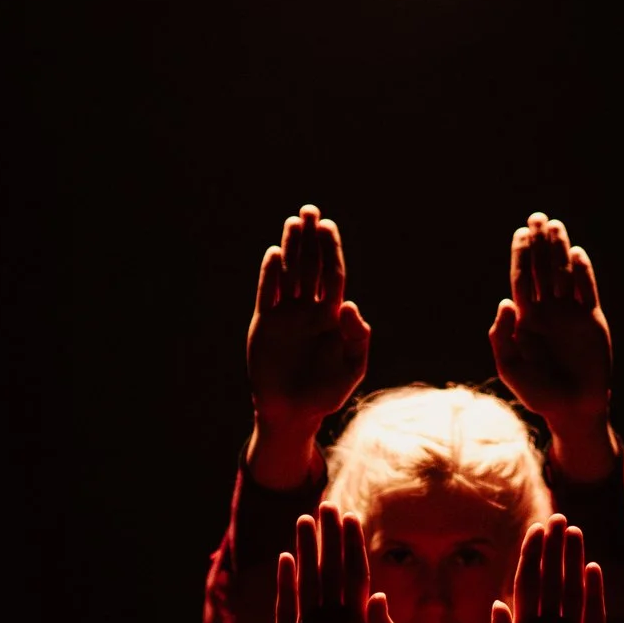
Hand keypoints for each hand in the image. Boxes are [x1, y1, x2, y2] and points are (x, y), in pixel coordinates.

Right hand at [247, 205, 370, 438]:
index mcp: (332, 316)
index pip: (333, 275)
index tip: (328, 227)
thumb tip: (350, 305)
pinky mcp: (265, 323)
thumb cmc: (328, 392)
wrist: (293, 412)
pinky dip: (270, 274)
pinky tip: (273, 254)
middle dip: (311, 239)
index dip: (331, 251)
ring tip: (293, 222)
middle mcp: (309, 310)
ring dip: (290, 248)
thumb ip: (358, 338)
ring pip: (289, 273)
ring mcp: (286, 315)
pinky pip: (268, 293)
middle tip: (310, 210)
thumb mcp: (352, 368)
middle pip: (311, 266)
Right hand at [269, 504, 395, 622]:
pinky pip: (285, 610)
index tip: (352, 518)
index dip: (354, 549)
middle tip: (327, 505)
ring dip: (305, 552)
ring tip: (303, 520)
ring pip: (308, 583)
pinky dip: (285, 586)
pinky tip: (285, 560)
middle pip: (332, 572)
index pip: (358, 579)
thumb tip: (380, 597)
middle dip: (330, 540)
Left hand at [485, 516, 613, 622]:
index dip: (530, 559)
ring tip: (574, 533)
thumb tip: (498, 605)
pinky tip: (591, 570)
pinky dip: (593, 596)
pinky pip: (594, 620)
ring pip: (573, 594)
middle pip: (551, 583)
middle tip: (557, 518)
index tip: (534, 530)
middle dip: (553, 551)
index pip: (526, 589)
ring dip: (574, 564)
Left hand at [489, 213, 613, 475]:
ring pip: (563, 273)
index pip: (521, 279)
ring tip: (555, 225)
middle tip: (536, 217)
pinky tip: (576, 254)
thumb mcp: (510, 367)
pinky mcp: (592, 320)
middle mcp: (548, 312)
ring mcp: (570, 314)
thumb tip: (504, 301)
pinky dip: (582, 271)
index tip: (520, 233)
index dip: (520, 255)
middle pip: (542, 269)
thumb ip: (501, 336)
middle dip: (539, 244)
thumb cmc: (537, 393)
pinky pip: (586, 289)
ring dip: (559, 250)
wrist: (572, 409)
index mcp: (526, 319)